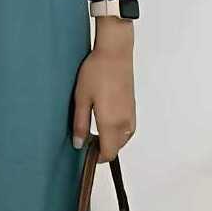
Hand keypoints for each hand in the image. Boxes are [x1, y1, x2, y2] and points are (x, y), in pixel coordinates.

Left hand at [71, 17, 135, 161]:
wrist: (115, 52)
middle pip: (116, 148)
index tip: (86, 152)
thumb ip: (80, 124)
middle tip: (86, 138)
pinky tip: (106, 118)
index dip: (97, 157)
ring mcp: (131, 114)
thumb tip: (78, 144)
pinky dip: (118, 130)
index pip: (108, 153)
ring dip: (111, 139)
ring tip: (95, 127)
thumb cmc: (96, 72)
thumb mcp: (81, 98)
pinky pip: (128, 127)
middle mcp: (125, 123)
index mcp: (111, 123)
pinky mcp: (133, 106)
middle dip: (103, 148)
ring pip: (123, 138)